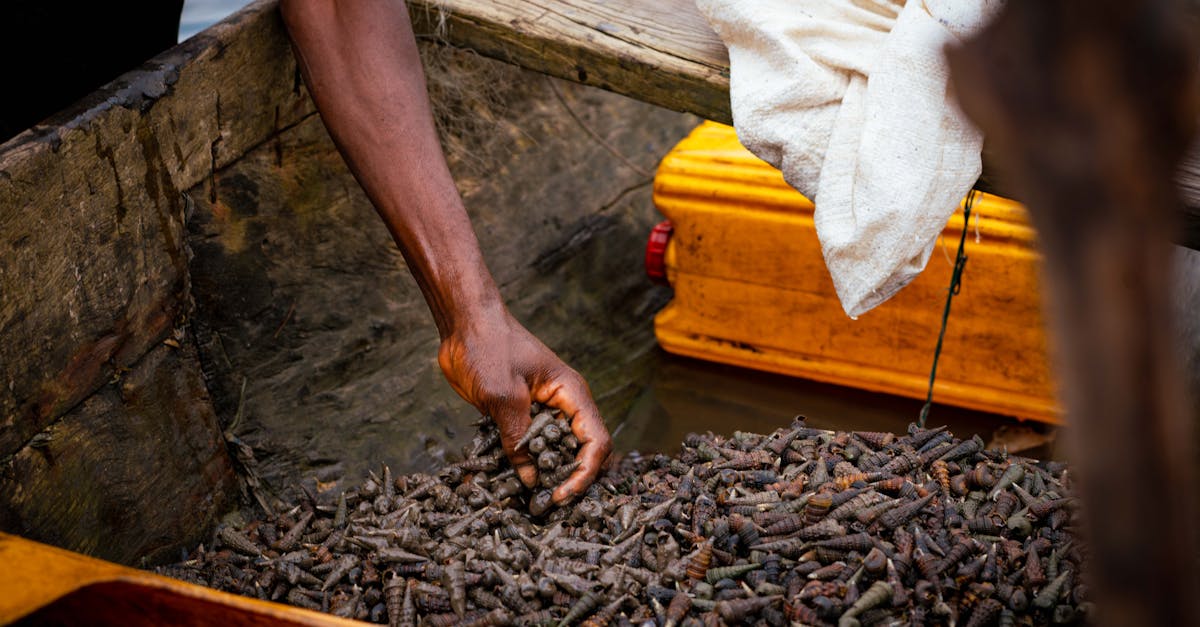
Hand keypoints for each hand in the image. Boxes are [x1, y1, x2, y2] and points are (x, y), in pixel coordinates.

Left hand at [437, 303, 611, 502]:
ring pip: (555, 451)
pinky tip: (506, 480)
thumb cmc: (489, 348)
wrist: (463, 324)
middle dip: (571, 478)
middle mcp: (563, 404)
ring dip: (546, 474)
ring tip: (530, 499)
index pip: (596, 441)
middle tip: (548, 503)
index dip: (585, 472)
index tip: (561, 494)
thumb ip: (518, 438)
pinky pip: (529, 445)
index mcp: (571, 394)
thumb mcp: (504, 397)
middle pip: (582, 450)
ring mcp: (542, 410)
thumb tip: (530, 479)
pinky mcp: (519, 415)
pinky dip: (522, 463)